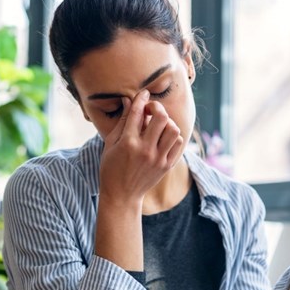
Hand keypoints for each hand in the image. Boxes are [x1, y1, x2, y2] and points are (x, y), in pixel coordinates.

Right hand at [98, 90, 183, 206]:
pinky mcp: (166, 166)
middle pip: (161, 117)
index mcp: (128, 142)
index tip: (143, 93)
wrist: (122, 195)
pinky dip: (173, 136)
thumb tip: (128, 100)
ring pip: (173, 129)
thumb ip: (121, 121)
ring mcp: (158, 158)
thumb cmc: (111, 168)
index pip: (138, 112)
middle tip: (151, 110)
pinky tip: (163, 137)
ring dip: (167, 122)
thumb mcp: (110, 144)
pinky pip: (178, 143)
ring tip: (158, 125)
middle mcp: (145, 149)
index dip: (141, 98)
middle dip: (156, 107)